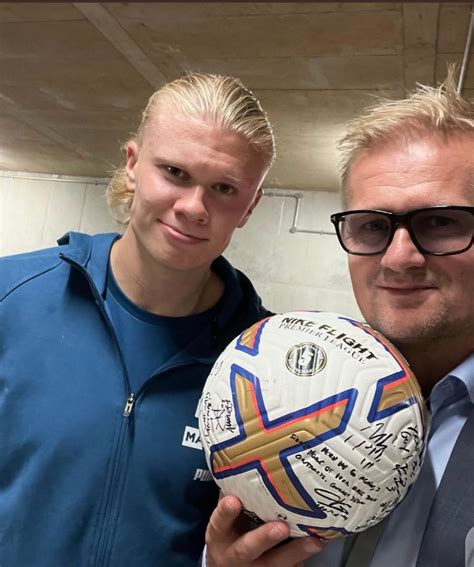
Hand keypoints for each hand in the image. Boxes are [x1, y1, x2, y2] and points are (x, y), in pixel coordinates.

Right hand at [205, 495, 324, 566]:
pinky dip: (302, 559)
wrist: (227, 566)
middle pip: (248, 548)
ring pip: (274, 563)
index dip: (225, 513)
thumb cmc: (228, 534)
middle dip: (265, 537)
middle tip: (281, 527)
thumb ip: (232, 497)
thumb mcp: (224, 520)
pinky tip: (316, 547)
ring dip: (295, 552)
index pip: (219, 523)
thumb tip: (243, 463)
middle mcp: (234, 555)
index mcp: (220, 536)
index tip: (233, 500)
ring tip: (313, 541)